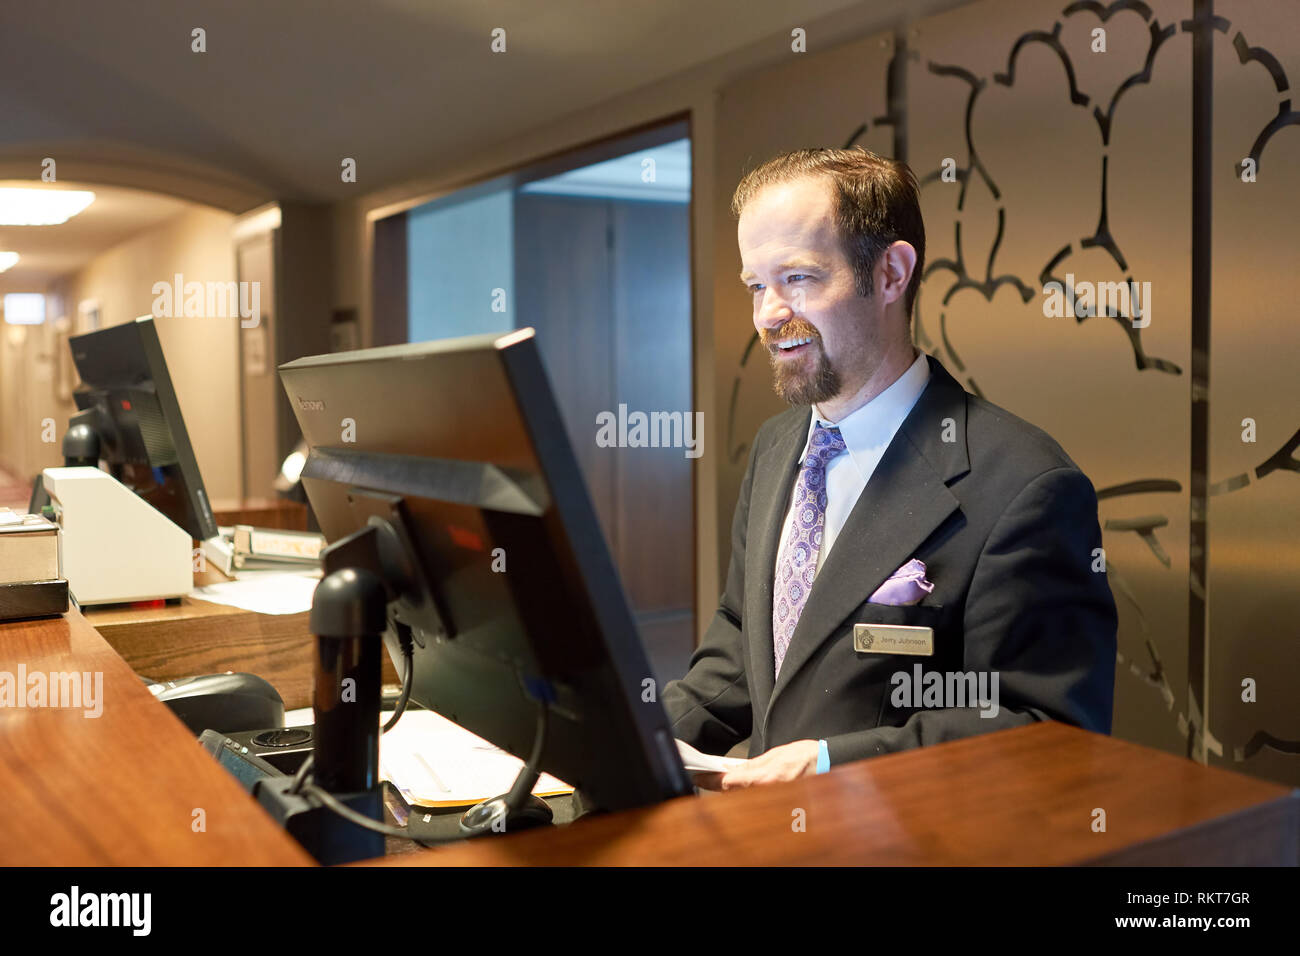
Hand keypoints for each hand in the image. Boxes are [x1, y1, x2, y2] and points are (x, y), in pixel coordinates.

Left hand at [692, 739, 819, 790]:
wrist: (829, 765)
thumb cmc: (805, 756)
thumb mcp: (774, 754)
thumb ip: (751, 765)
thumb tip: (732, 768)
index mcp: (763, 777)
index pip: (727, 782)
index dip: (708, 781)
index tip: (697, 777)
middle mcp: (766, 791)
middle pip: (732, 793)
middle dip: (716, 786)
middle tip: (702, 777)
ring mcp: (772, 798)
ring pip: (743, 797)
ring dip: (729, 790)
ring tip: (715, 780)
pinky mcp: (779, 801)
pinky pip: (756, 798)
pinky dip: (744, 793)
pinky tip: (737, 787)